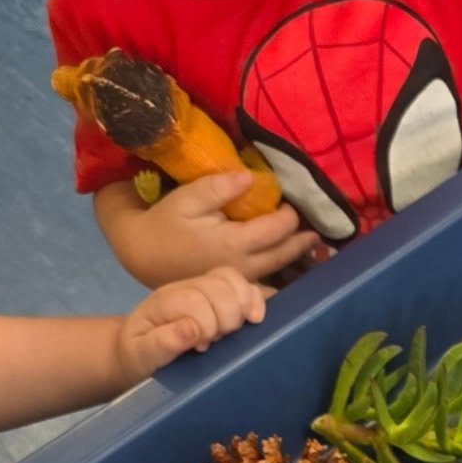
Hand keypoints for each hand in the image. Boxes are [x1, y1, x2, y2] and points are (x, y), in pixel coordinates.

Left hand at [116, 267, 271, 382]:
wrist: (134, 348)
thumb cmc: (139, 354)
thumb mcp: (141, 355)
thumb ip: (161, 344)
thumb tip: (192, 331)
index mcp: (163, 301)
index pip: (195, 300)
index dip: (207, 324)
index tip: (203, 346)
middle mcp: (184, 288)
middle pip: (217, 285)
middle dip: (228, 315)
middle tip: (221, 339)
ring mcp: (202, 288)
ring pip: (231, 279)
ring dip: (244, 303)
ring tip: (243, 327)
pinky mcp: (218, 294)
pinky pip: (241, 283)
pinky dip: (255, 297)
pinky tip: (256, 318)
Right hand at [117, 171, 319, 285]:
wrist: (143, 254)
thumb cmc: (165, 223)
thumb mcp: (186, 199)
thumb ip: (218, 188)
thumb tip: (251, 177)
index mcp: (234, 244)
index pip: (277, 229)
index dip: (290, 215)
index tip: (294, 201)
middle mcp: (243, 266)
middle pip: (285, 253)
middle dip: (303, 239)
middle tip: (318, 226)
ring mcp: (239, 280)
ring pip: (278, 270)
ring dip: (296, 255)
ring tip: (313, 243)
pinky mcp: (233, 286)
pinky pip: (266, 282)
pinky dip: (281, 271)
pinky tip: (288, 260)